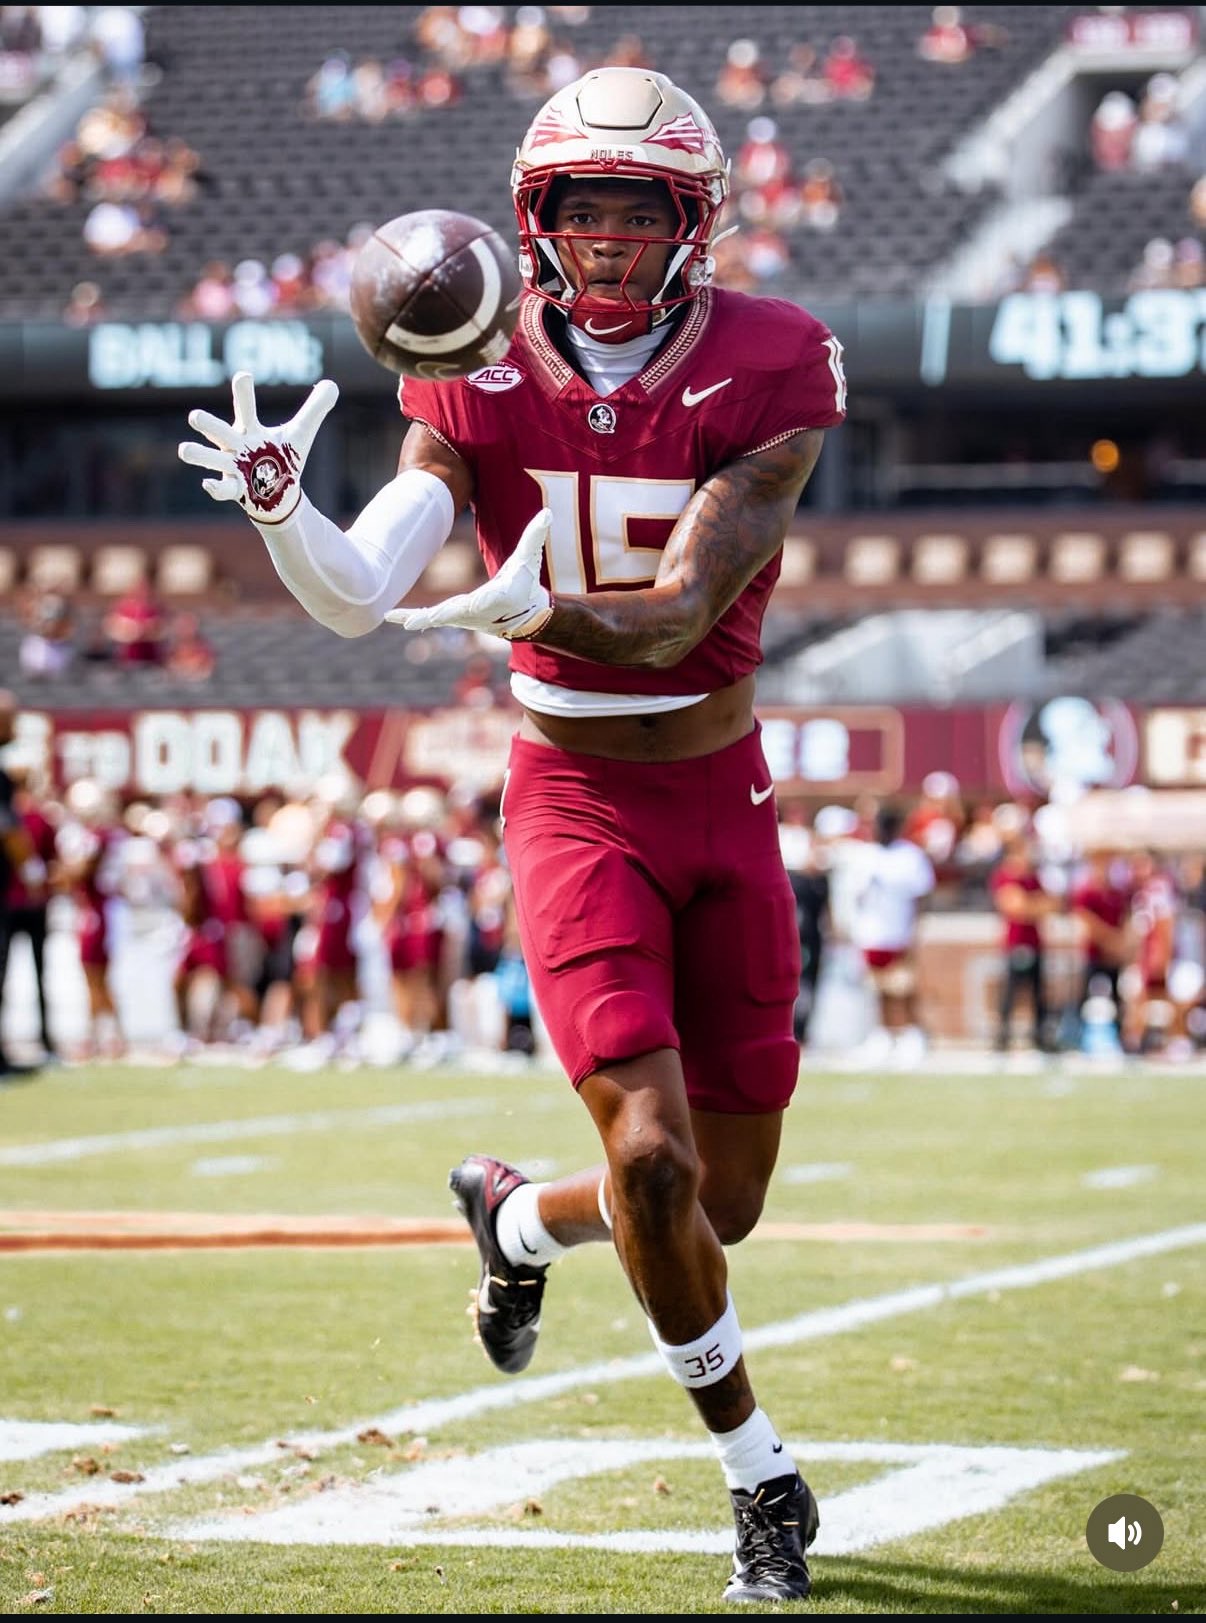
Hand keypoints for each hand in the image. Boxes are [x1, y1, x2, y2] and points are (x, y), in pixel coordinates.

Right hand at [177, 371, 337, 524]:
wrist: (279, 493)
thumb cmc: (282, 458)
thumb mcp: (300, 434)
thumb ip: (314, 409)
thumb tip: (332, 385)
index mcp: (249, 428)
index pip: (244, 406)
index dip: (243, 391)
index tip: (245, 376)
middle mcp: (235, 445)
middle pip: (216, 430)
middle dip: (206, 423)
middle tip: (195, 416)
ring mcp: (231, 467)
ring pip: (209, 459)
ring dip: (198, 456)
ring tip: (184, 450)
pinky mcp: (235, 489)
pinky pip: (221, 490)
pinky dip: (214, 488)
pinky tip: (207, 484)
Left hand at [385, 508, 552, 640]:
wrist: (526, 614)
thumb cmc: (526, 585)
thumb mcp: (530, 559)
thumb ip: (535, 536)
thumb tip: (548, 513)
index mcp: (488, 599)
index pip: (471, 603)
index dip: (455, 608)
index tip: (436, 615)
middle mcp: (472, 612)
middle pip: (446, 614)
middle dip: (426, 617)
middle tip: (406, 621)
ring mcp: (462, 617)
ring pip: (434, 618)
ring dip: (413, 617)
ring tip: (391, 617)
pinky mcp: (456, 617)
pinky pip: (432, 617)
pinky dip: (415, 617)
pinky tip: (396, 618)